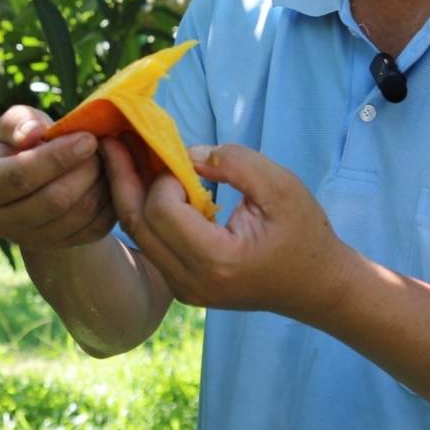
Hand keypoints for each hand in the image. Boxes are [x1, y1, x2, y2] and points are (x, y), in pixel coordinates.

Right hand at [0, 104, 116, 249]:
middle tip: (99, 145)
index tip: (87, 139)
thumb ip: (19, 122)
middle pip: (53, 200)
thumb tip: (34, 133)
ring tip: (104, 158)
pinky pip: (94, 229)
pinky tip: (108, 178)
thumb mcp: (11, 125)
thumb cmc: (19, 144)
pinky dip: (108, 202)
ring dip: (99, 184)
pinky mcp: (60, 246)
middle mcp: (0, 221)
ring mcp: (30, 240)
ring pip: (77, 216)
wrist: (32, 180)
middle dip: (84, 170)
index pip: (20, 175)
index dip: (56, 157)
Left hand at [112, 142, 353, 321]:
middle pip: (136, 224)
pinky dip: (144, 211)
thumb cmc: (304, 233)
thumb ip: (234, 162)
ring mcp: (184, 289)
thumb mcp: (281, 186)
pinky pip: (151, 244)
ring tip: (122, 155)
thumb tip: (187, 152)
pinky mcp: (183, 286)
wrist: (317, 286)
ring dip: (129, 193)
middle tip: (112, 140)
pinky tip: (145, 182)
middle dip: (123, 177)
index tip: (184, 159)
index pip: (162, 210)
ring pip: (138, 235)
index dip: (164, 176)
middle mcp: (191, 282)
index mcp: (216, 260)